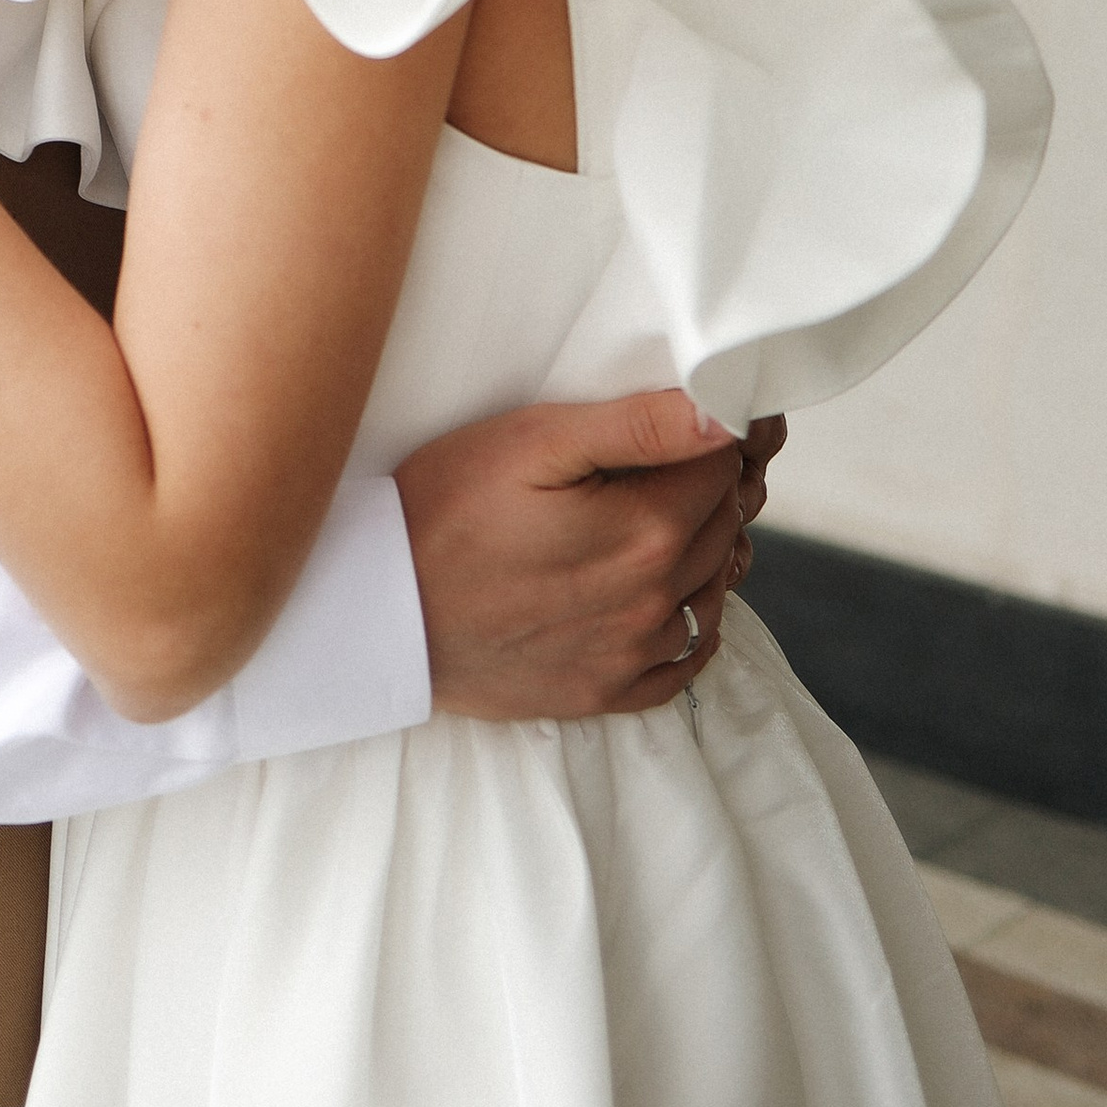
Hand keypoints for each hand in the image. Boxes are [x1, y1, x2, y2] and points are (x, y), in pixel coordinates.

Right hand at [399, 389, 777, 720]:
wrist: (382, 611)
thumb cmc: (446, 510)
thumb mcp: (533, 442)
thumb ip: (636, 426)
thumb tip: (721, 417)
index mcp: (645, 533)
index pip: (724, 468)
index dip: (716, 431)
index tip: (698, 415)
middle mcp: (653, 603)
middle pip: (724, 526)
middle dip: (711, 483)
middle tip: (675, 454)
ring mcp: (631, 656)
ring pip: (713, 590)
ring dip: (705, 547)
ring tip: (663, 513)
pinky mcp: (605, 692)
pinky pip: (687, 661)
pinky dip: (693, 621)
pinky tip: (667, 594)